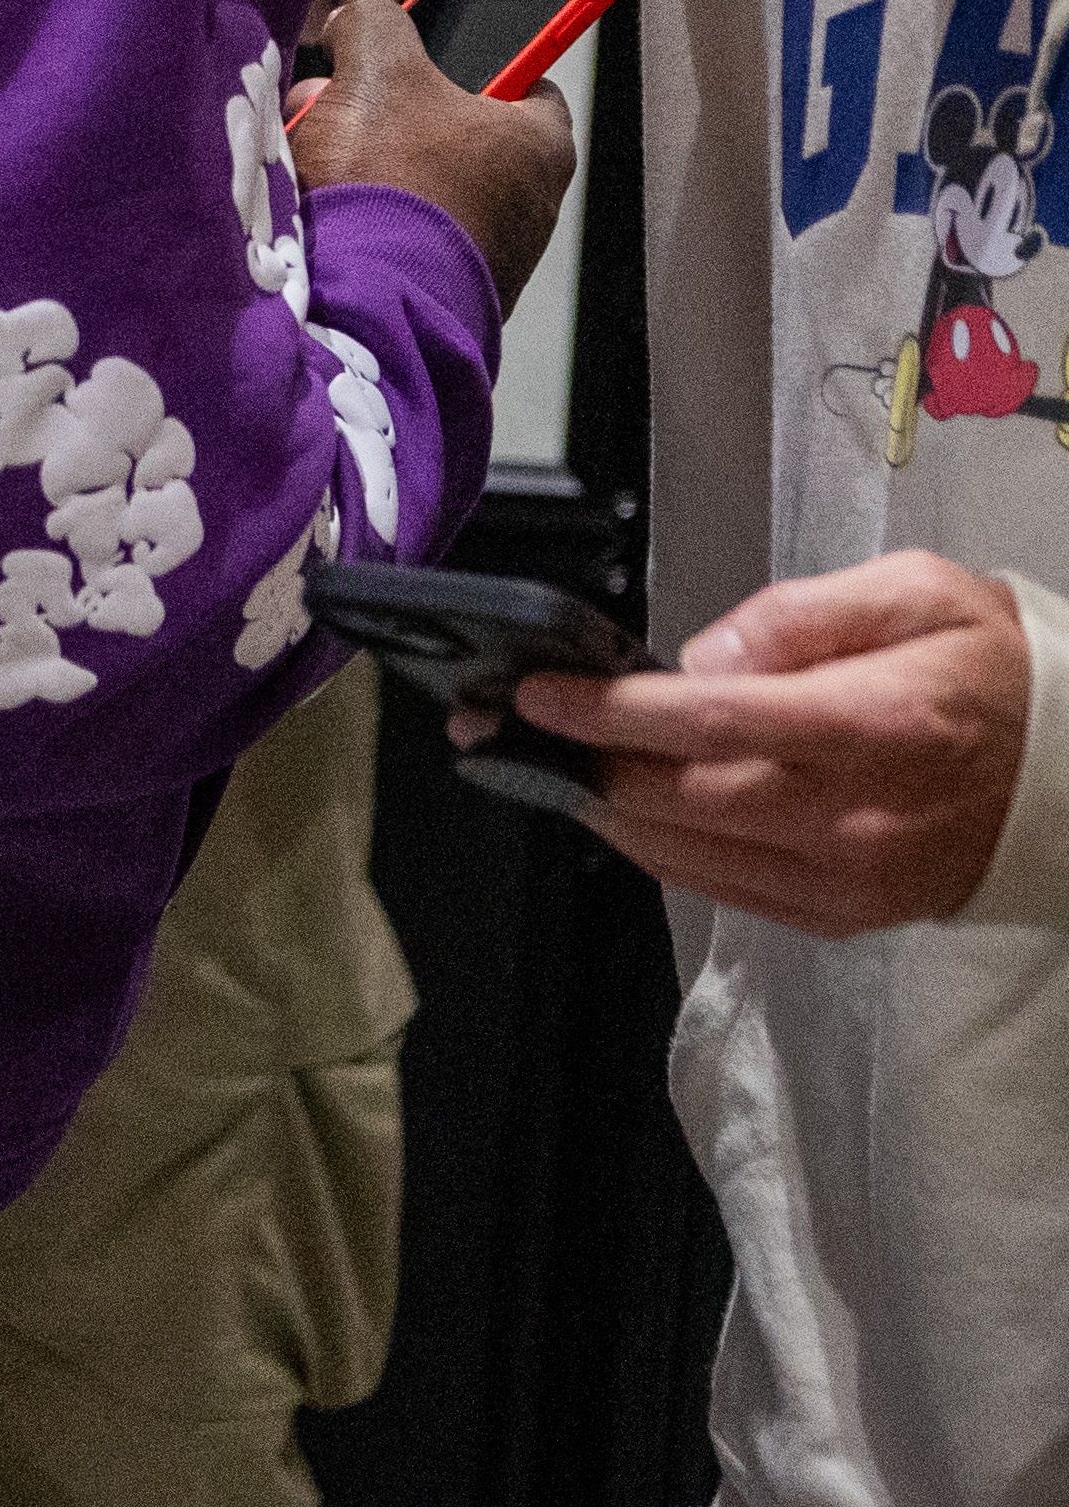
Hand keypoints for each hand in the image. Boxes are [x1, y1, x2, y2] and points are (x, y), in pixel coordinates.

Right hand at [281, 0, 579, 307]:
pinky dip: (363, 224)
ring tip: (311, 166)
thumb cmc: (396, 179)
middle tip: (332, 109)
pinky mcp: (447, 298)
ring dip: (362, 168)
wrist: (370, 300)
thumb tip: (359, 20)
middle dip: (382, 115)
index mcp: (539, 144)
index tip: (424, 60)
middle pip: (450, 134)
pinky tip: (319, 218)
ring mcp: (490, 259)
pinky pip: (400, 240)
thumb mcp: (378, 70)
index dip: (472, 59)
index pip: (527, 81)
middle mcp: (531, 206)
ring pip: (417, 188)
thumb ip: (375, 24)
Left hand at [530, 550, 1041, 935]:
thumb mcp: (917, 593)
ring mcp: (850, 877)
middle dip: (585, 762)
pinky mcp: (848, 913)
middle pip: (682, 797)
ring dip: (609, 810)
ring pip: (690, 854)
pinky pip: (727, 891)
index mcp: (872, 725)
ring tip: (553, 765)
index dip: (607, 711)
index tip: (537, 691)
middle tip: (511, 730)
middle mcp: (855, 815)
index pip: (707, 723)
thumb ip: (800, 614)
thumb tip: (699, 656)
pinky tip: (628, 813)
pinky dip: (663, 852)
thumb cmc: (994, 668)